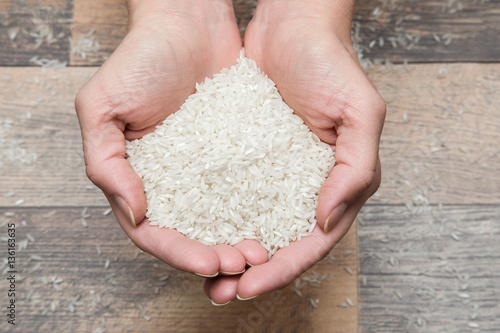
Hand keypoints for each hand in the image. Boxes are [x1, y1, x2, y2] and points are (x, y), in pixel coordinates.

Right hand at [75, 0, 268, 276]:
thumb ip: (105, 163)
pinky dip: (257, 211)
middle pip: (190, 235)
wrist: (188, 23)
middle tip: (245, 262)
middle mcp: (171, 181)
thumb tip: (136, 214)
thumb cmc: (140, 58)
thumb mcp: (102, 106)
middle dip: (215, 256)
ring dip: (238, 242)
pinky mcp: (234, 154)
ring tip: (263, 250)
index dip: (179, 253)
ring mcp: (204, 171)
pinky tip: (276, 221)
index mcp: (135, 179)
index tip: (210, 263)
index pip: (154, 233)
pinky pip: (246, 190)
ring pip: (221, 221)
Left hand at [204, 0, 385, 302]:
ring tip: (202, 274)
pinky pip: (230, 195)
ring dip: (228, 253)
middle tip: (218, 292)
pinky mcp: (247, 158)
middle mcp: (305, 186)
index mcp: (336, 183)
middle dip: (250, 272)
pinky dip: (215, 218)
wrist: (292, 27)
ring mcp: (273, 174)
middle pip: (278, 243)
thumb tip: (326, 221)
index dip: (281, 269)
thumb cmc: (330, 64)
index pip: (311, 242)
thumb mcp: (359, 112)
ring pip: (252, 226)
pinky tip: (194, 230)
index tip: (248, 285)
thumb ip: (355, 169)